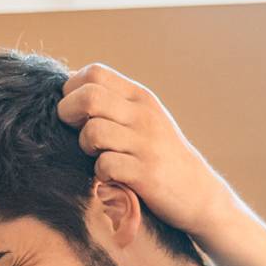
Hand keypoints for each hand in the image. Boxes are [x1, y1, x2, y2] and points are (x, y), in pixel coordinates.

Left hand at [58, 63, 237, 238]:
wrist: (198, 192)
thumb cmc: (159, 155)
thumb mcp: (142, 119)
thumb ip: (112, 103)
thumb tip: (70, 87)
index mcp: (140, 97)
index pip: (94, 73)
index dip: (72, 90)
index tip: (76, 112)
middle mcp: (144, 115)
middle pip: (88, 97)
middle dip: (68, 114)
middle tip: (76, 132)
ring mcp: (146, 143)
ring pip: (92, 131)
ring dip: (85, 146)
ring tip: (97, 156)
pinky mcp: (146, 173)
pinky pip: (105, 165)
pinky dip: (100, 173)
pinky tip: (111, 176)